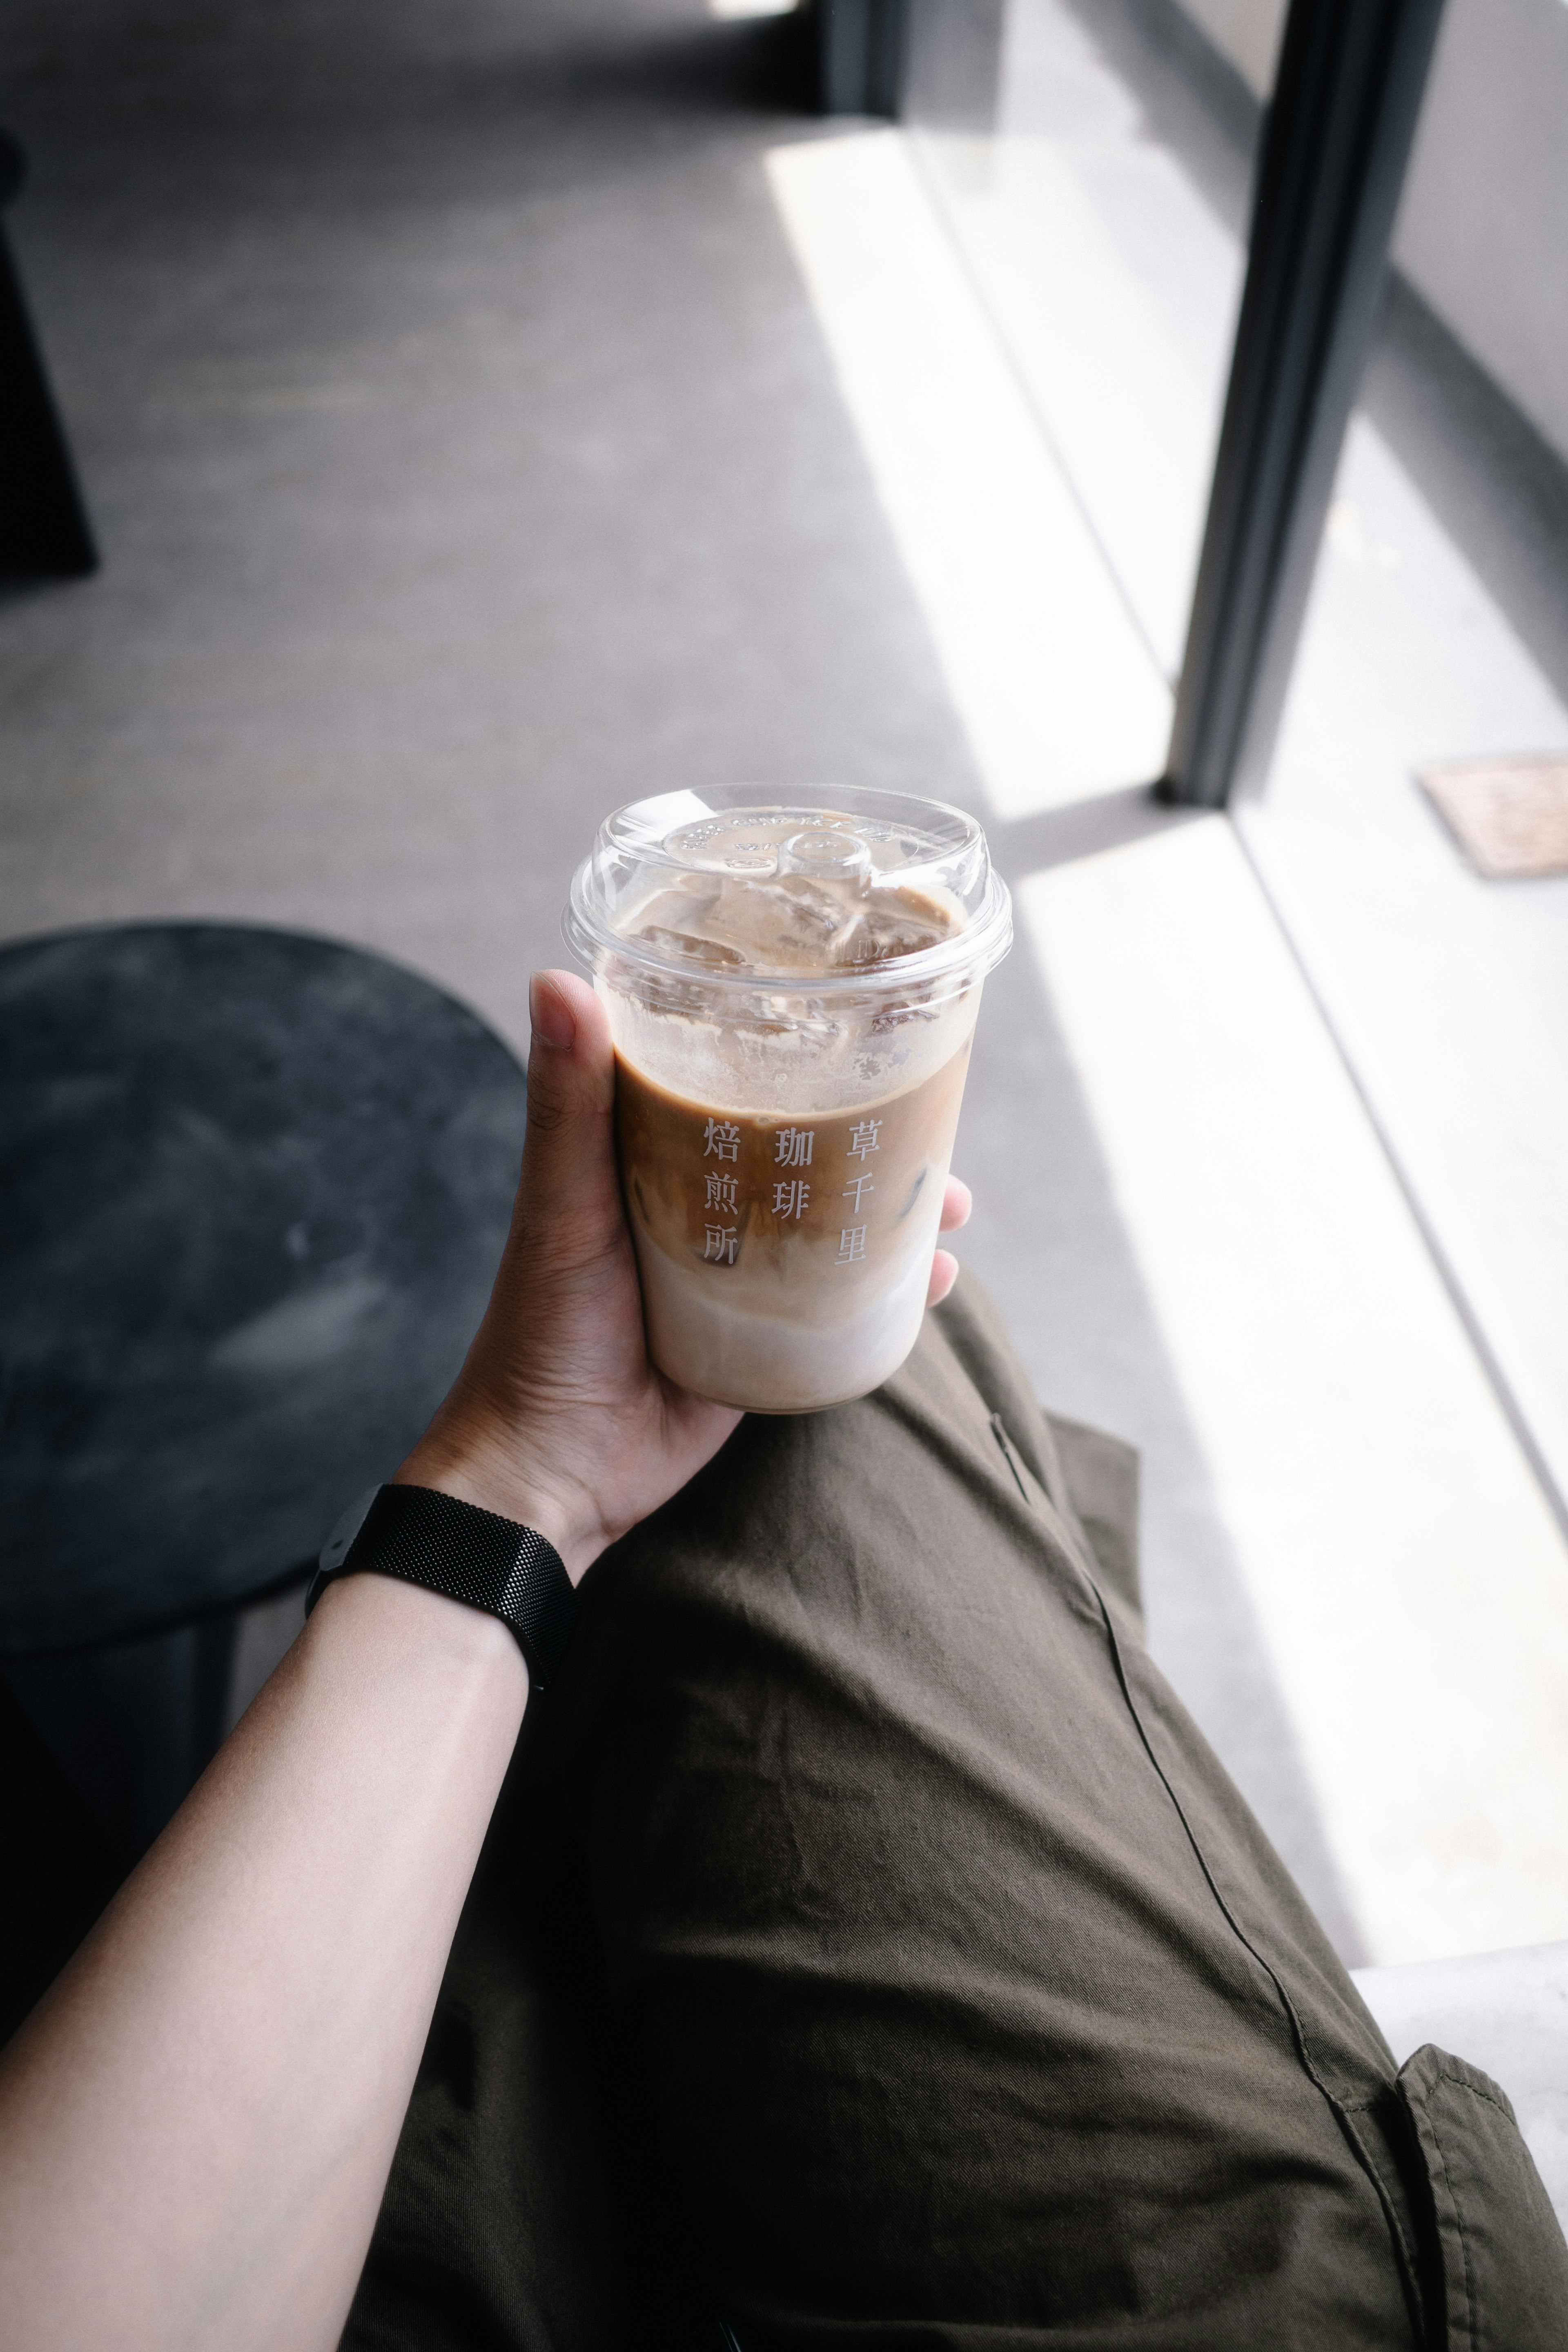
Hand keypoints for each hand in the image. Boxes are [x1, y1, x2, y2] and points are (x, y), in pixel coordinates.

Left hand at [400, 970, 972, 1581]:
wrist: (549, 1473)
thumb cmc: (538, 1332)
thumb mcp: (561, 1204)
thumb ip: (566, 1103)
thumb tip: (558, 976)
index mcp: (645, 1160)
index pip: (725, 1082)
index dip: (788, 1051)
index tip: (851, 1023)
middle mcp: (696, 1211)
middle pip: (799, 1151)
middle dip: (872, 1134)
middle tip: (935, 1118)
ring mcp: (734, 1279)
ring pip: (831, 1226)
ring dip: (894, 1209)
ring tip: (951, 1199)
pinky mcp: (760, 1344)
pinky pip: (838, 1308)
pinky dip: (892, 1293)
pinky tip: (935, 1277)